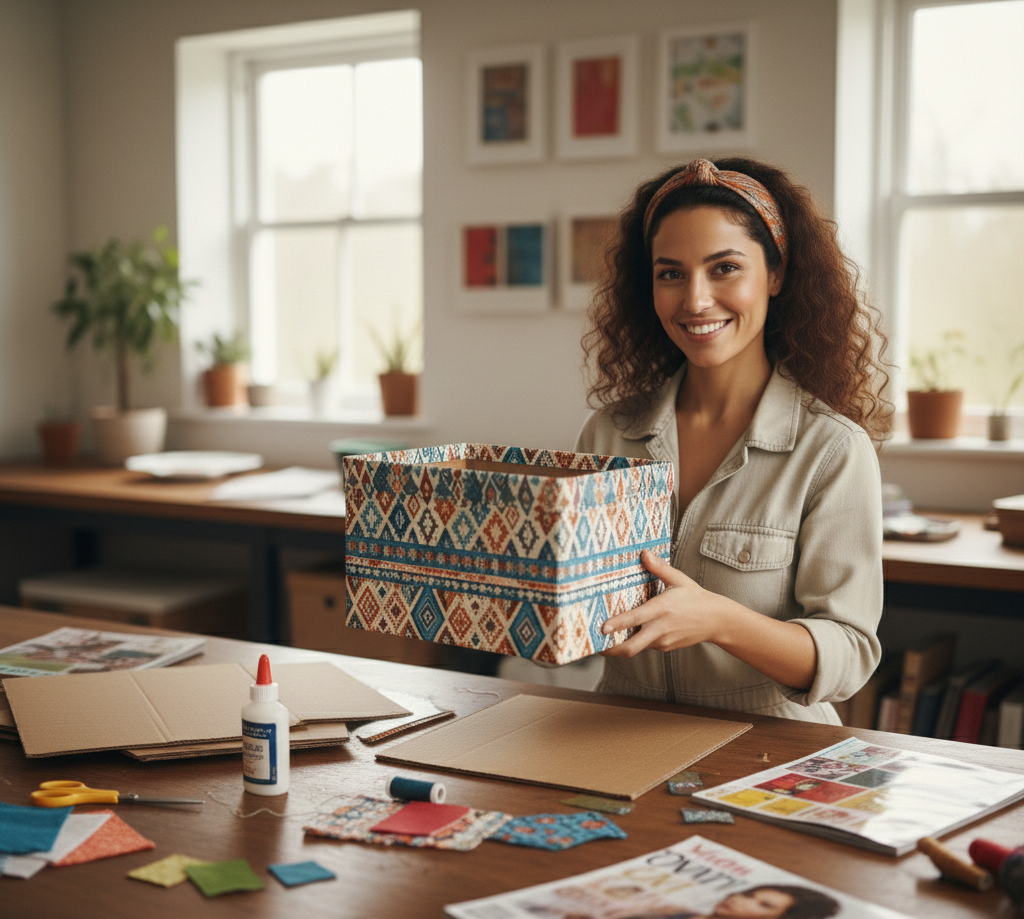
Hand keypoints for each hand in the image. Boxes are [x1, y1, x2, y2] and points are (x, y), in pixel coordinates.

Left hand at [600, 549, 718, 656]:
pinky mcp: (665, 647)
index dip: (616, 625)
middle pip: (631, 647)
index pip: (634, 619)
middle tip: (594, 644)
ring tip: (603, 639)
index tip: (601, 628)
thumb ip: (659, 568)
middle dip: (610, 649)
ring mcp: (662, 641)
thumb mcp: (678, 579)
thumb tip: (644, 553)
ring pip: (636, 647)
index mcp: (661, 610)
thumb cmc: (696, 597)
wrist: (716, 620)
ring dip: (620, 645)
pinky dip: (634, 642)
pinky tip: (626, 634)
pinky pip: (646, 646)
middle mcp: (659, 629)